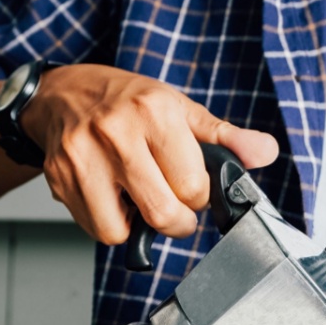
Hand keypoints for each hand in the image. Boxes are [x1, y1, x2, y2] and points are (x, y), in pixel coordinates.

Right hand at [20, 64, 278, 243]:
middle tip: (172, 205)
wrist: (62, 94)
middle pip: (161, 213)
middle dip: (175, 221)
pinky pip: (94, 228)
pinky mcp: (59, 178)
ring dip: (136, 226)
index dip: (197, 196)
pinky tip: (111, 197)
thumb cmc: (127, 102)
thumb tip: (266, 152)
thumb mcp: (181, 109)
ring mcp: (82, 157)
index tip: (191, 187)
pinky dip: (108, 223)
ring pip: (120, 230)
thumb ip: (226, 138)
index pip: (193, 187)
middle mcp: (116, 132)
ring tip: (137, 199)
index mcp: (155, 112)